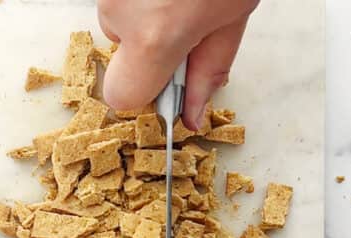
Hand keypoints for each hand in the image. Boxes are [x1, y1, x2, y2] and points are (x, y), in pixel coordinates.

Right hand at [97, 0, 259, 129]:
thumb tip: (192, 113)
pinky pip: (118, 1)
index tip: (168, 82)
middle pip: (119, 56)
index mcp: (156, 35)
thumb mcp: (233, 12)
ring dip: (143, 15)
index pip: (124, 97)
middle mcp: (121, 12)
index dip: (146, 90)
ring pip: (117, 23)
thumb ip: (208, 67)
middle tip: (182, 19)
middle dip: (145, 44)